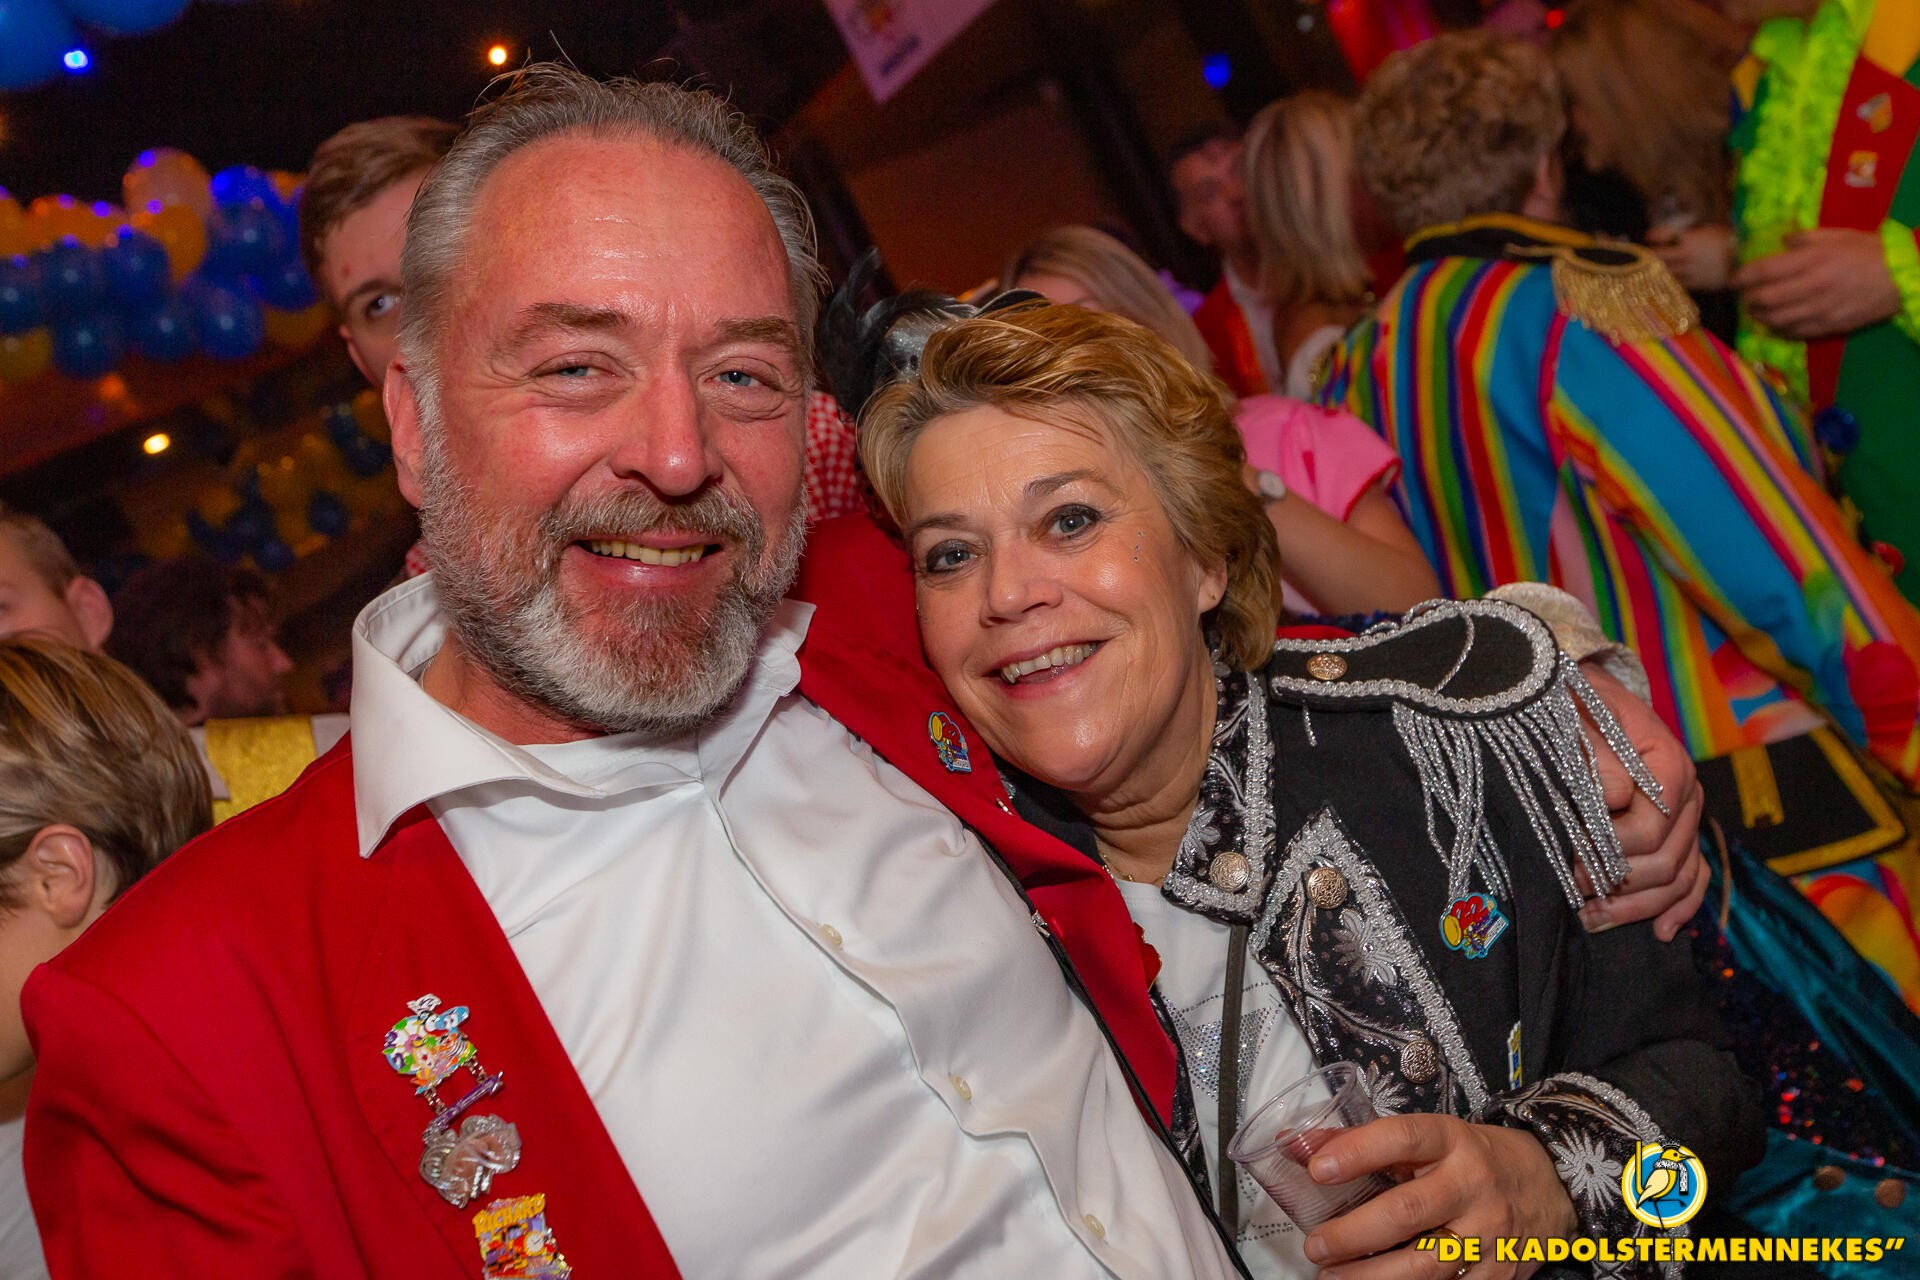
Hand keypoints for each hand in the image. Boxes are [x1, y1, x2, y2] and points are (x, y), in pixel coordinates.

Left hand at [1301, 1113, 1576, 1278]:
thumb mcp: (1431, 1137)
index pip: (1403, 1139)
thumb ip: (1364, 1141)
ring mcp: (1488, 1233)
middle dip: (1353, 1233)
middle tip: (1315, 1245)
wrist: (1552, 1185)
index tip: (1317, 1169)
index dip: (1358, 1152)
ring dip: (1371, 1275)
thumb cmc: (1475, 1158)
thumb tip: (1296, 1145)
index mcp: (1452, 1141)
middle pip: (1406, 1212)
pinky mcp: (1498, 1272)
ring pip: (1424, 1264)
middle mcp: (1472, 1185)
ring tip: (1332, 1277)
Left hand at [1574, 664, 1706, 939]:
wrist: (1580, 694)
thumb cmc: (1571, 707)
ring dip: (1638, 906)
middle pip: (1667, 861)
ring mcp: (1686, 818)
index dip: (1612, 851)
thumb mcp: (1573, 718)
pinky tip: (1661, 934)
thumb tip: (1614, 796)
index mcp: (1667, 764)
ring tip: (1592, 920)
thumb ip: (1593, 754)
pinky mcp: (1679, 833)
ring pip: (1680, 878)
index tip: (1571, 860)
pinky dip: (1680, 908)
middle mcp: (1686, 795)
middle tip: (1572, 893)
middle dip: (1619, 885)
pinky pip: (1695, 878)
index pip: (1652, 828)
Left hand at [1646, 224, 1734, 291]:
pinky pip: (1676, 284)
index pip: (1666, 236)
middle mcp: (1688, 256)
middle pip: (1660, 257)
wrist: (1744, 260)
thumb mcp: (1707, 230)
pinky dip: (1667, 282)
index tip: (1647, 237)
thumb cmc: (1726, 241)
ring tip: (1645, 269)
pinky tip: (1661, 281)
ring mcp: (1691, 271)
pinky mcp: (1696, 284)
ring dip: (1653, 271)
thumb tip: (1666, 234)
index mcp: (1691, 240)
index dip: (1655, 236)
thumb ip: (1687, 233)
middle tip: (1641, 255)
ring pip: (1665, 272)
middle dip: (1648, 255)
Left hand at [1733, 227, 1901, 339]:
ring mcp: (1819, 309)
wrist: (1904, 276)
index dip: (1742, 277)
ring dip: (1760, 317)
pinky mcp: (1829, 325)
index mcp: (1812, 260)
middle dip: (1747, 299)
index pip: (1763, 271)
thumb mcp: (1838, 235)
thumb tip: (1781, 242)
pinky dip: (1779, 330)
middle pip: (1764, 299)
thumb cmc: (1870, 251)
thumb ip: (1805, 238)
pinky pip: (1794, 332)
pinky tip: (1776, 325)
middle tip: (1744, 297)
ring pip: (1775, 319)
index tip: (1733, 280)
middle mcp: (1811, 286)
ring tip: (1756, 312)